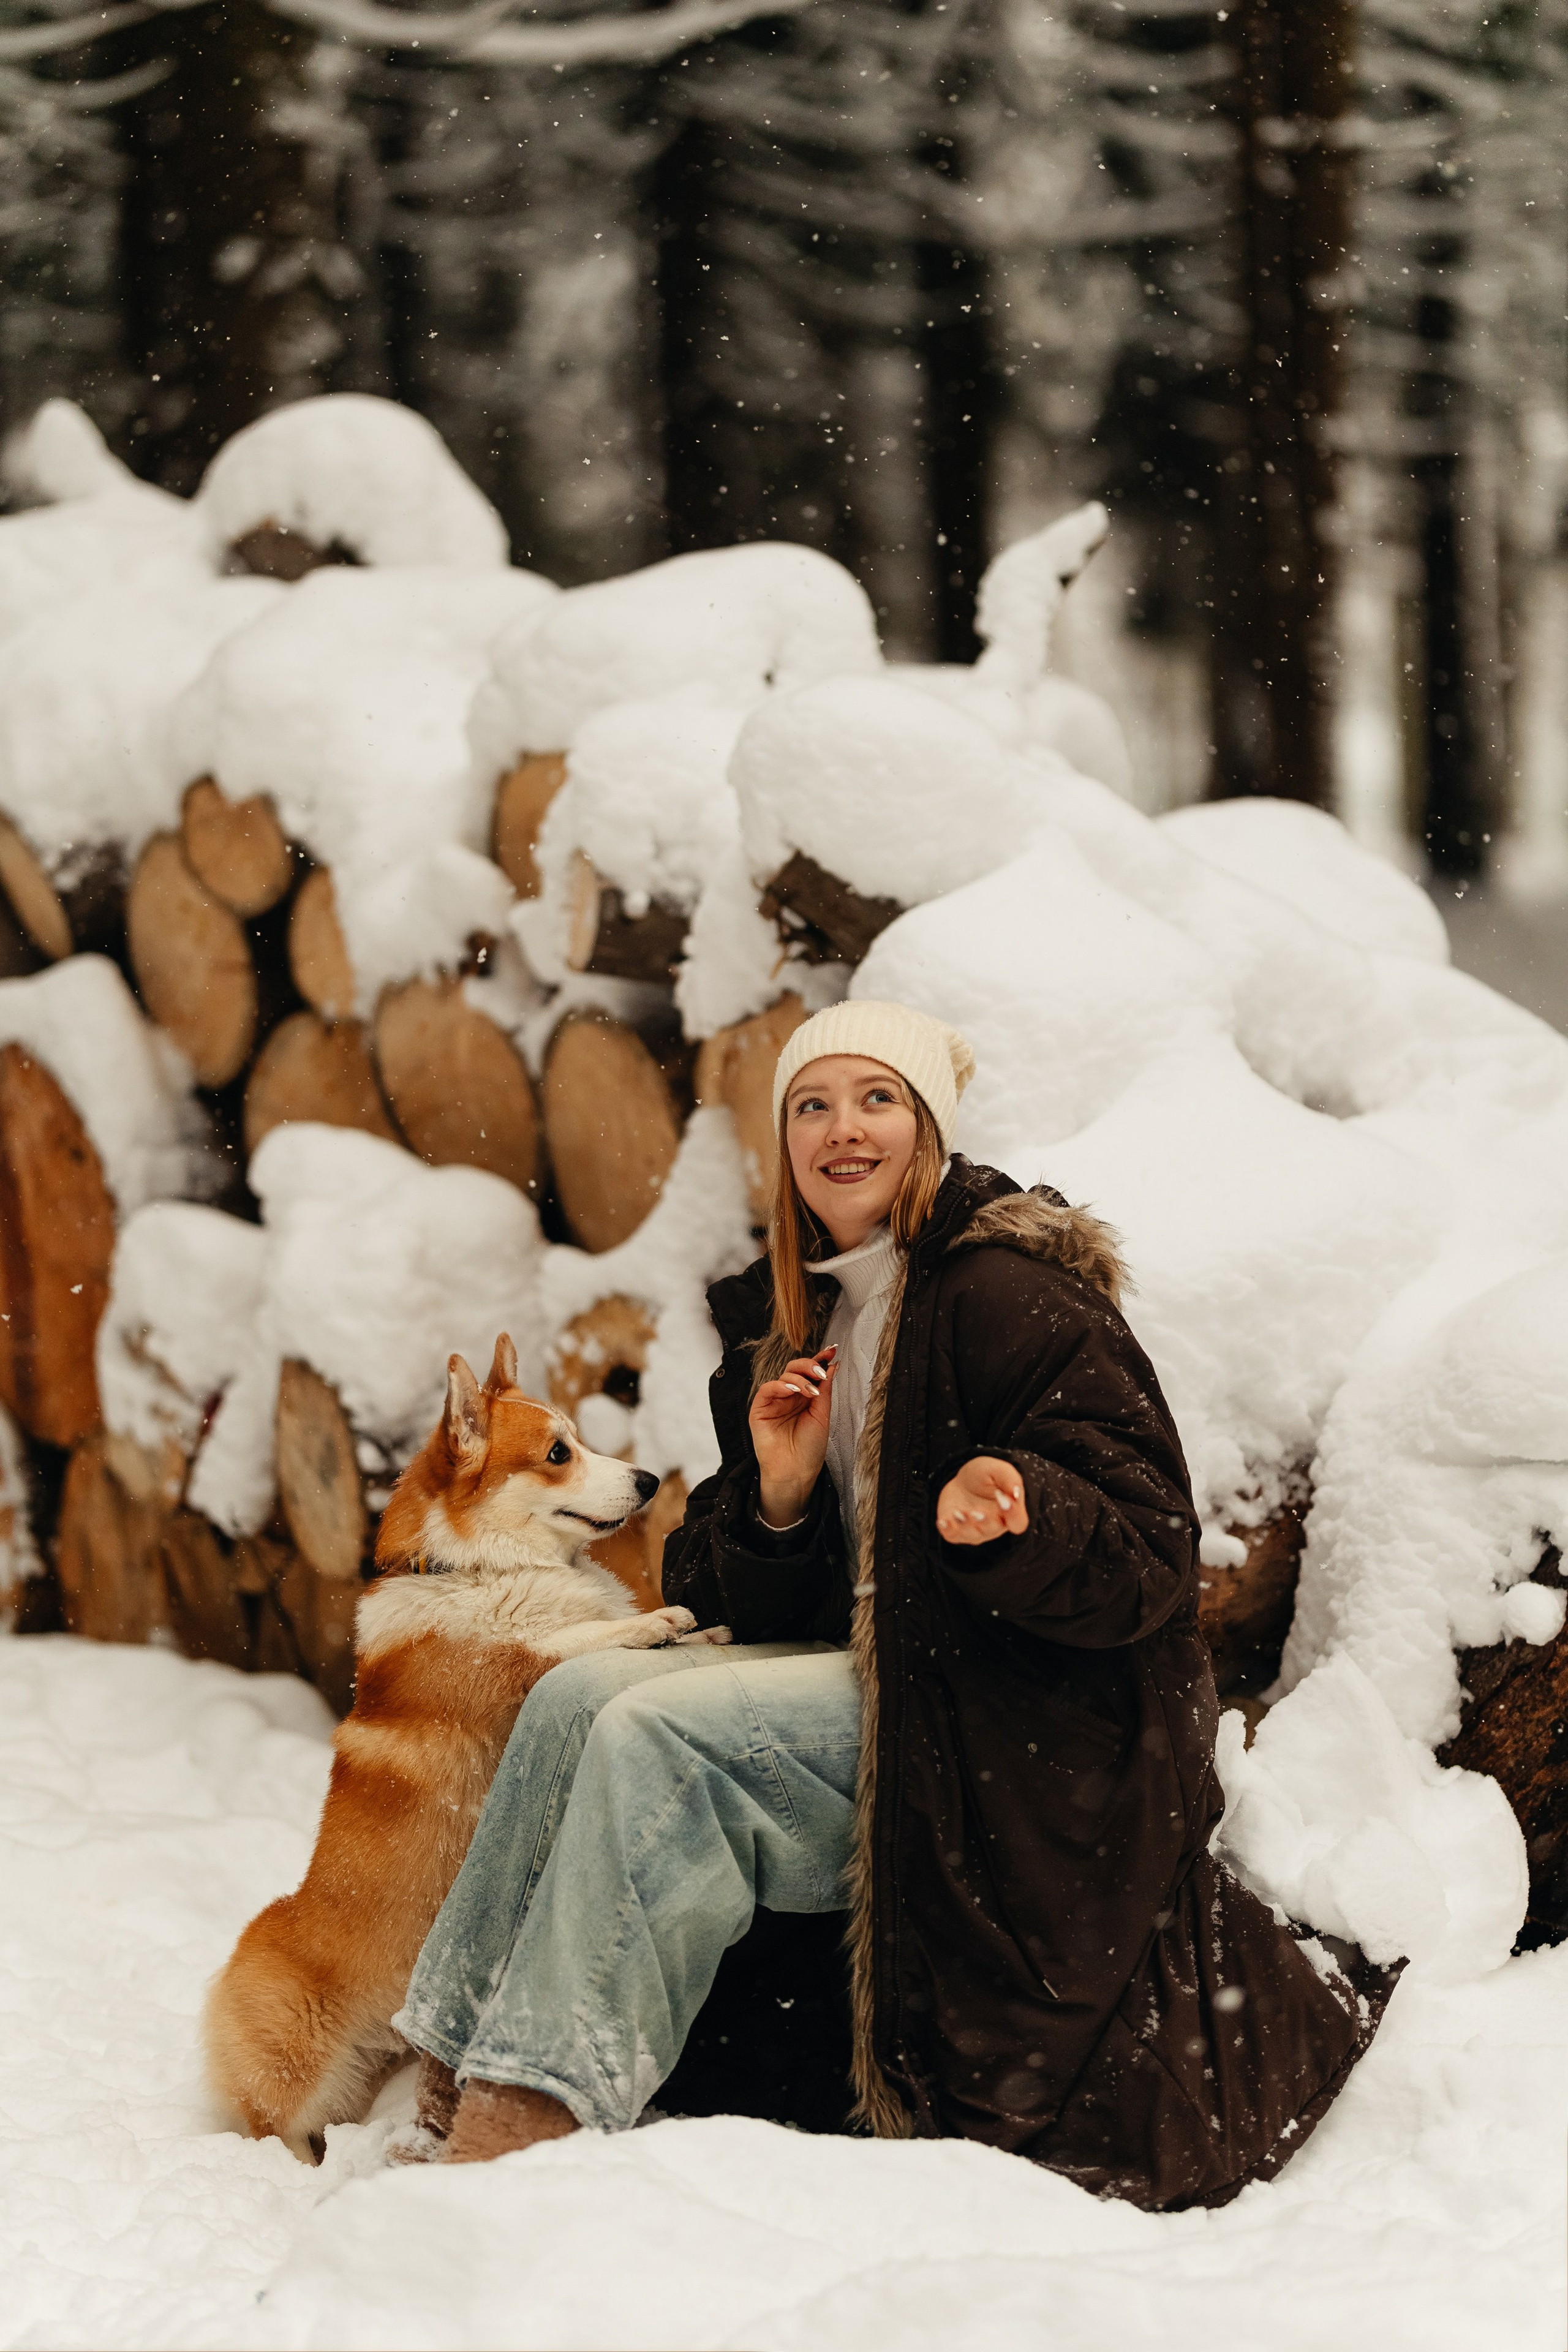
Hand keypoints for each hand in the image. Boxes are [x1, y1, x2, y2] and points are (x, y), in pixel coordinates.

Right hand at [749, 1345, 836, 1527]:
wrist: (796, 1471)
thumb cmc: (809, 1448)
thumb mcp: (822, 1415)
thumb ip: (824, 1390)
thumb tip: (832, 1365)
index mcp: (806, 1396)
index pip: (811, 1372)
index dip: (820, 1360)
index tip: (832, 1350)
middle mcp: (790, 1396)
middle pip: (796, 1368)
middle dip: (810, 1365)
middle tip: (821, 1371)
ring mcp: (775, 1401)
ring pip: (783, 1375)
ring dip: (799, 1378)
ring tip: (810, 1391)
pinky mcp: (760, 1409)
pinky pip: (767, 1388)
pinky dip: (780, 1385)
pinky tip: (792, 1389)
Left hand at [936, 1456, 1028, 1545]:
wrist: (963, 1479)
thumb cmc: (985, 1475)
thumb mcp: (998, 1469)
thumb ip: (1011, 1479)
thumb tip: (1016, 1493)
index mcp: (1010, 1512)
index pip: (1018, 1523)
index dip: (1013, 1515)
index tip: (1002, 1499)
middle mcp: (995, 1525)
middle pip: (994, 1530)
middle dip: (984, 1521)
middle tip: (976, 1510)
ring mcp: (975, 1530)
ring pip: (973, 1535)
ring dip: (966, 1525)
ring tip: (958, 1512)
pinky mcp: (956, 1531)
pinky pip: (953, 1536)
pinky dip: (948, 1530)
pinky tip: (943, 1521)